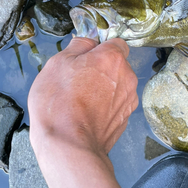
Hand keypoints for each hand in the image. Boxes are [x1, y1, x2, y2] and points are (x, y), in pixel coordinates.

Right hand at [28, 37, 138, 164]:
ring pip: (117, 86)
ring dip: (104, 88)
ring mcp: (129, 100)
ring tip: (79, 100)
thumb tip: (87, 41)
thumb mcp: (57, 64)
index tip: (86, 56)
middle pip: (117, 66)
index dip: (100, 48)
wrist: (70, 146)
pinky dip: (105, 107)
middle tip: (77, 80)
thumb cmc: (60, 103)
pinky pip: (115, 105)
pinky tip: (86, 114)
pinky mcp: (125, 119)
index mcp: (112, 58)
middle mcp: (127, 77)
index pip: (115, 43)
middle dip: (101, 69)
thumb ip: (77, 47)